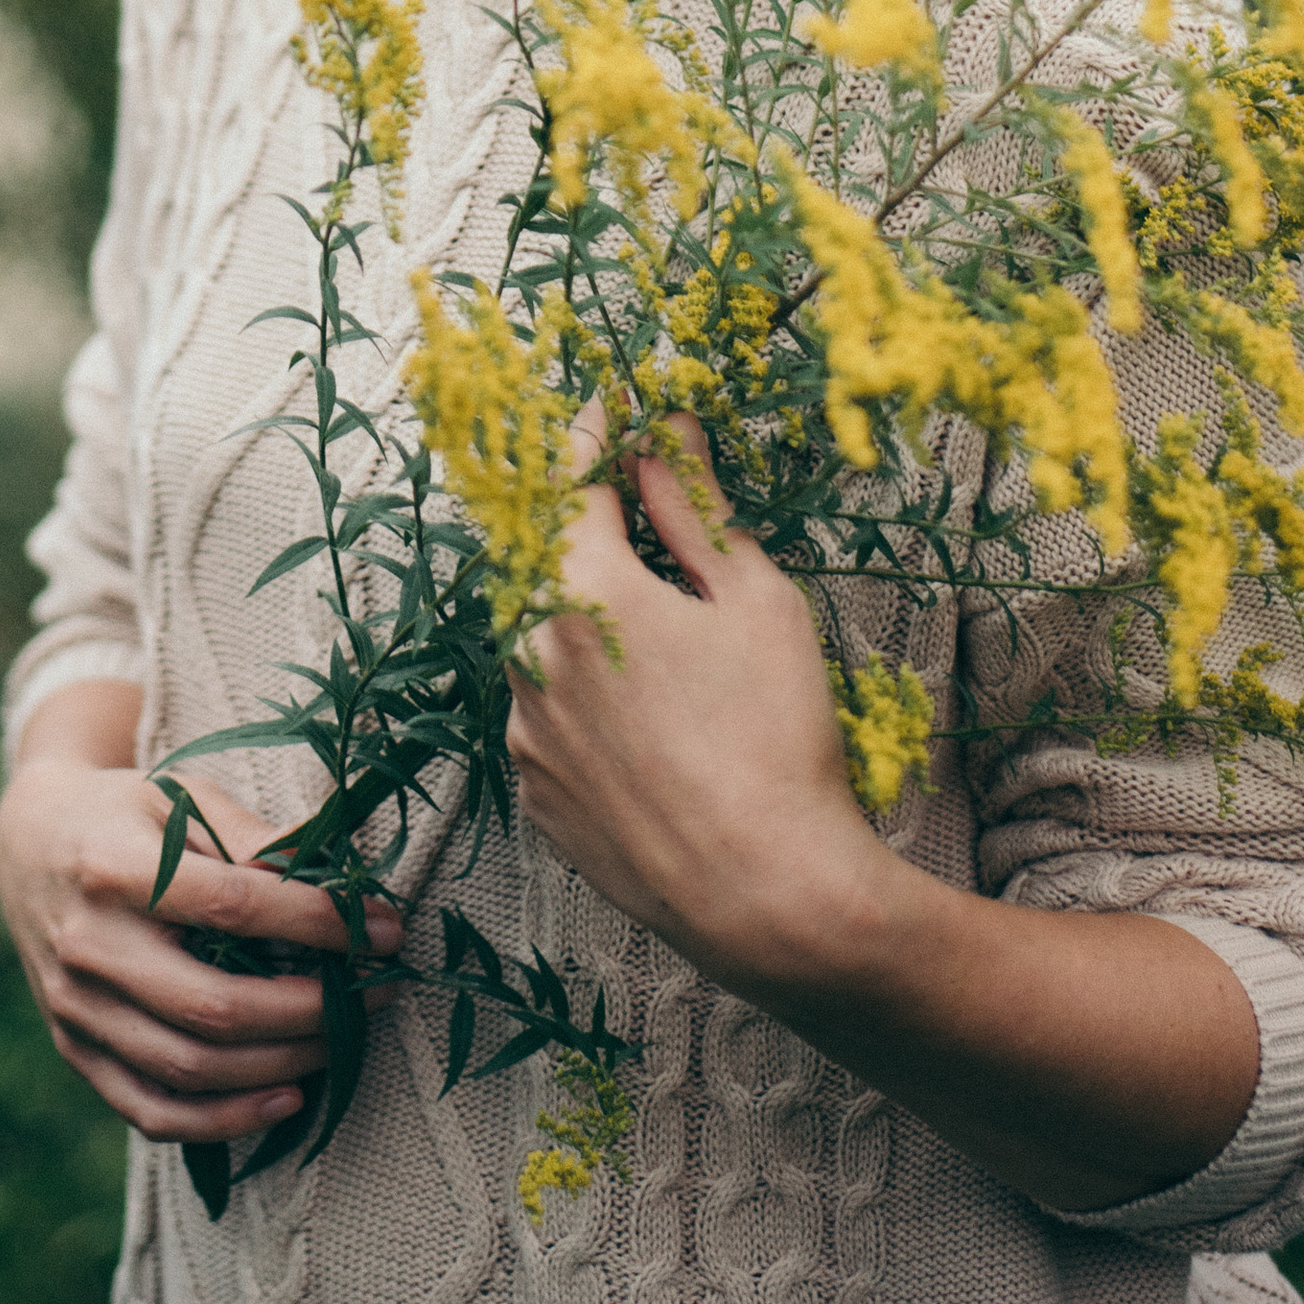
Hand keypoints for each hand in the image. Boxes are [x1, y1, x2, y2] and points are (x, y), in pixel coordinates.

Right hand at [0, 682, 399, 1146]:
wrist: (26, 844)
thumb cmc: (123, 814)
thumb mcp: (179, 796)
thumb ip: (249, 837)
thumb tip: (336, 882)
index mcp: (113, 868)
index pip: (231, 907)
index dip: (315, 923)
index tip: (385, 928)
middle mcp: (88, 947)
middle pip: (214, 1007)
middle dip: (312, 1010)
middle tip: (377, 995)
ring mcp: (75, 1008)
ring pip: (190, 1069)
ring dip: (283, 1064)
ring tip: (344, 1039)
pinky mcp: (73, 1049)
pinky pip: (150, 1111)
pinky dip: (223, 1121)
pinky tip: (287, 1098)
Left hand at [504, 423, 1262, 1211]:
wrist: (768, 895)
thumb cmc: (777, 736)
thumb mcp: (754, 600)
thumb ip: (695, 512)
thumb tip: (667, 438)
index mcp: (579, 591)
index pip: (567, 478)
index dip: (593, 434)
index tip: (614, 408)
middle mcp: (529, 655)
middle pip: (540, 559)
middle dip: (581, 525)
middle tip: (631, 507)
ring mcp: (526, 731)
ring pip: (538, 640)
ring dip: (581, 614)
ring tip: (658, 631)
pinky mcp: (538, 794)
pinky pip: (548, 716)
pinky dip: (583, 694)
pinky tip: (649, 715)